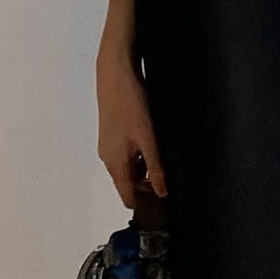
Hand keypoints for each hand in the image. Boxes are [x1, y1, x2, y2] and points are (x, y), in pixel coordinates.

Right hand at [96, 50, 166, 203]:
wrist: (114, 75)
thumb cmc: (130, 105)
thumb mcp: (149, 139)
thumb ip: (155, 168)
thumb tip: (162, 192)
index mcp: (116, 165)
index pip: (128, 198)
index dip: (145, 203)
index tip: (163, 202)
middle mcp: (108, 159)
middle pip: (129, 184)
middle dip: (147, 185)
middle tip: (170, 177)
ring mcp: (108, 147)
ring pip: (129, 168)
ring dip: (144, 167)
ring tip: (163, 156)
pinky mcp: (111, 136)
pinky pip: (126, 155)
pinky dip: (139, 154)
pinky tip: (152, 142)